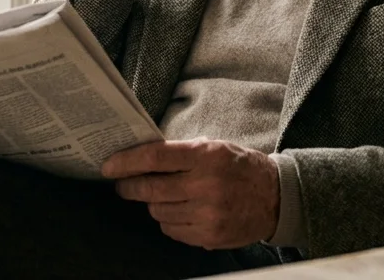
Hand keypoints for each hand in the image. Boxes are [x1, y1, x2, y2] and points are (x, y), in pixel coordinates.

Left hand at [102, 138, 278, 249]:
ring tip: (161, 195)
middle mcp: (206, 185)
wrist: (275, 197)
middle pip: (150, 189)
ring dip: (153, 203)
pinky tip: (179, 210)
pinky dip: (168, 220)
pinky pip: (171, 230)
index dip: (126, 162)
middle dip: (129, 187)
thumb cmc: (239, 167)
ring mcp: (207, 214)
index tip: (108, 166)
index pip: (155, 157)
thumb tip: (139, 158)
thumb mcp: (214, 147)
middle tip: (122, 185)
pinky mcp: (209, 236)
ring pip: (158, 211)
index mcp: (206, 156)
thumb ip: (180, 152)